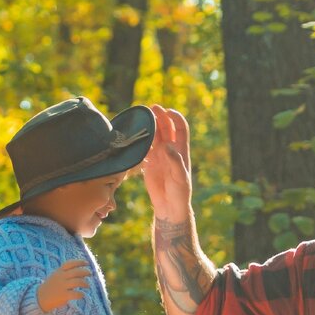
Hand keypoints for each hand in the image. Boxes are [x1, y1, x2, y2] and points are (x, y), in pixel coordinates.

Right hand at [37, 259, 91, 311]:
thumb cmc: (52, 286)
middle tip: (90, 273)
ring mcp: (62, 286)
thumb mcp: (57, 276)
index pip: (70, 263)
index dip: (80, 262)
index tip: (87, 263)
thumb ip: (67, 273)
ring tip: (88, 286)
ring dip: (85, 283)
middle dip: (85, 271)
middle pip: (76, 272)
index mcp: (59, 271)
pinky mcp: (63, 296)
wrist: (40, 297)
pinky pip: (76, 294)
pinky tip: (82, 295)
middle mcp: (61, 277)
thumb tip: (82, 272)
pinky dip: (81, 294)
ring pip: (78, 282)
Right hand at [143, 105, 191, 220]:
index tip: (167, 111)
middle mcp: (170, 150)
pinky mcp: (149, 162)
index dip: (175, 117)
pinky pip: (144, 147)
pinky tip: (133, 133)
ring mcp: (159, 155)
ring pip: (154, 135)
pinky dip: (140, 139)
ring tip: (141, 117)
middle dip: (160, 116)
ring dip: (149, 125)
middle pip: (165, 127)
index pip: (180, 127)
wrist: (169, 206)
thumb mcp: (180, 177)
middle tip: (151, 107)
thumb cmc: (180, 193)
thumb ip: (175, 161)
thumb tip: (167, 146)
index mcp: (181, 150)